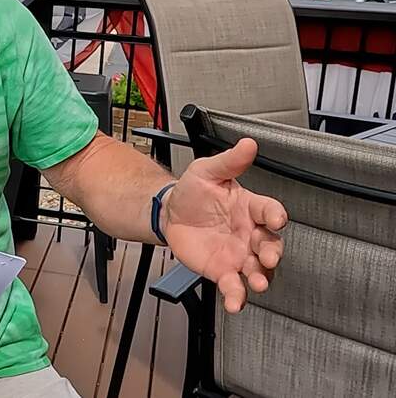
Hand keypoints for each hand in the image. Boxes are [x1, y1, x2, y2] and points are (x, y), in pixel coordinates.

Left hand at [162, 138, 287, 313]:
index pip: (269, 210)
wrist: (170, 213)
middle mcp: (249, 233)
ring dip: (260, 277)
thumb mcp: (207, 171)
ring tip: (256, 282)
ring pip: (257, 269)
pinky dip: (237, 296)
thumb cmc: (194, 191)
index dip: (275, 215)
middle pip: (270, 244)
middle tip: (268, 257)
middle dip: (272, 253)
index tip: (277, 218)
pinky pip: (234, 285)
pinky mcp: (222, 270)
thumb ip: (229, 162)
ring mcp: (238, 254)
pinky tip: (235, 304)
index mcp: (249, 207)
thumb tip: (248, 143)